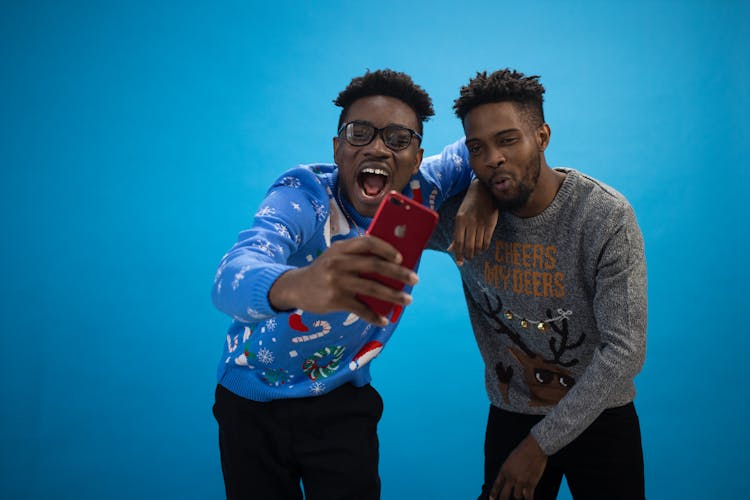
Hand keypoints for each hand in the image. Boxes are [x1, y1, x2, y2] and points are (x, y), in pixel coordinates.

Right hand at [268, 235, 417, 325]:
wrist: (296, 288)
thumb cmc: (324, 270)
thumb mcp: (335, 256)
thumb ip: (357, 255)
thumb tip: (393, 263)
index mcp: (342, 248)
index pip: (368, 242)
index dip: (387, 249)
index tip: (402, 257)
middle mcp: (338, 263)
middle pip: (374, 265)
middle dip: (398, 273)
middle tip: (414, 280)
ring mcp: (336, 281)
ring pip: (372, 288)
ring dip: (393, 296)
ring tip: (408, 300)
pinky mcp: (334, 300)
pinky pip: (360, 309)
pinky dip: (374, 316)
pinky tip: (384, 320)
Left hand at [449, 178, 496, 265]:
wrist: (483, 191)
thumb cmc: (469, 205)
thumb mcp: (460, 217)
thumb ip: (456, 234)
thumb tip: (450, 250)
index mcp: (460, 220)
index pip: (458, 242)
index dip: (458, 254)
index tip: (459, 262)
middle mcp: (470, 222)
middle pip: (469, 246)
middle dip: (468, 255)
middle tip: (468, 259)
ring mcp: (481, 223)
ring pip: (478, 245)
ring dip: (476, 252)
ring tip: (474, 253)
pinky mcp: (491, 224)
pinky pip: (487, 240)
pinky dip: (484, 247)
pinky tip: (482, 248)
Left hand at [490, 435, 546, 499]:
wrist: (534, 448)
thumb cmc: (523, 450)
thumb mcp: (510, 459)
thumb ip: (508, 470)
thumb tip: (509, 480)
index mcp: (504, 470)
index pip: (496, 485)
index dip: (493, 494)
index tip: (491, 499)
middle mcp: (511, 478)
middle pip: (504, 495)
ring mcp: (521, 482)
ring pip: (516, 497)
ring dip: (518, 497)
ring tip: (520, 495)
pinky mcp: (531, 483)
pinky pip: (528, 497)